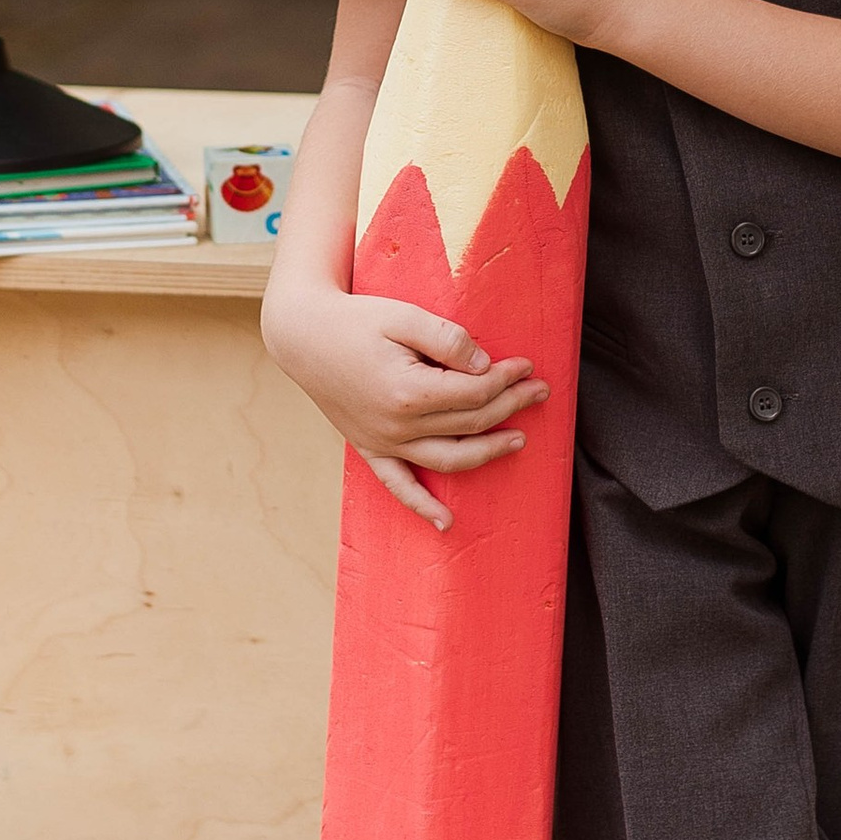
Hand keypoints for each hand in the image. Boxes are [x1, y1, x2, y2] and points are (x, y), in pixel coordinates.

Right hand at [259, 279, 547, 531]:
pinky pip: (398, 486)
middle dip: (511, 405)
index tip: (526, 365)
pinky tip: (446, 523)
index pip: (475, 392)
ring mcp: (383, 442)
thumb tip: (484, 366)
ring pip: (448, 458)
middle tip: (539, 390)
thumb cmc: (354, 321)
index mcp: (409, 391)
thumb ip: (448, 340)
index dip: (507, 378)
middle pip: (470, 422)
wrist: (302, 336)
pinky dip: (422, 506)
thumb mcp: (404, 316)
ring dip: (488, 452)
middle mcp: (397, 426)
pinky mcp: (369, 448)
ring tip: (519, 440)